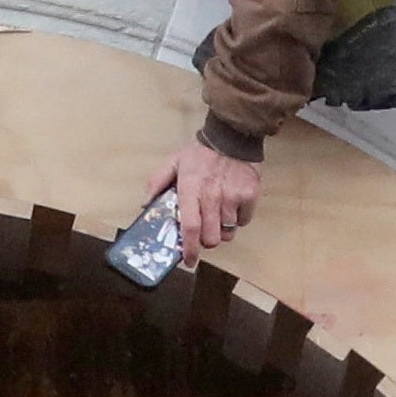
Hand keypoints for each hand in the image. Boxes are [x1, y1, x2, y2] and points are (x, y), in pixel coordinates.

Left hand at [155, 135, 262, 257]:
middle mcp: (212, 195)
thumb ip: (157, 182)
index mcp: (190, 188)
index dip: (189, 249)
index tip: (188, 260)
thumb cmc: (201, 153)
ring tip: (217, 214)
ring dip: (221, 230)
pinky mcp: (250, 196)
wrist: (232, 136)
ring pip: (227, 232)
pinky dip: (237, 219)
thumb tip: (145, 204)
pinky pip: (243, 221)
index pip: (190, 227)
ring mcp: (233, 197)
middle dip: (205, 241)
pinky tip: (231, 205)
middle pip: (211, 238)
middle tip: (203, 233)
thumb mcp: (174, 162)